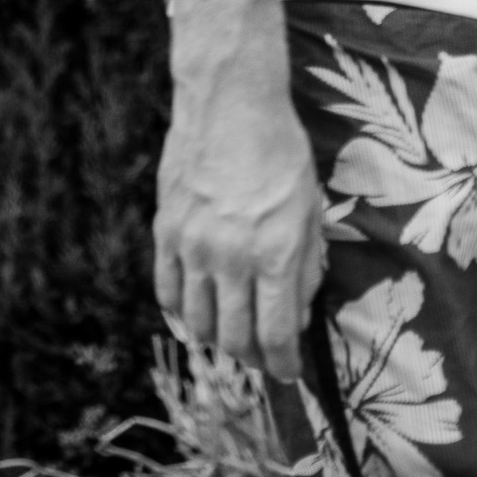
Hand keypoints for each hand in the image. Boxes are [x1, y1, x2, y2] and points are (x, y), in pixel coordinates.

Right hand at [154, 79, 325, 381]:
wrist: (231, 103)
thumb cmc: (281, 150)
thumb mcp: (309, 205)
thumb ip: (305, 264)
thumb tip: (297, 315)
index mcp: (276, 250)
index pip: (276, 333)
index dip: (284, 364)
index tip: (289, 372)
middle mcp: (231, 256)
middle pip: (235, 338)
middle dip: (253, 359)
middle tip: (262, 358)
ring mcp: (193, 247)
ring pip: (199, 324)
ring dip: (217, 342)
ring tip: (232, 340)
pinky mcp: (166, 233)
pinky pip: (168, 293)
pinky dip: (181, 315)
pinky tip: (194, 317)